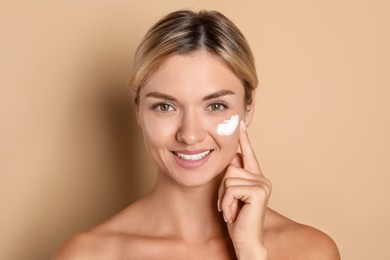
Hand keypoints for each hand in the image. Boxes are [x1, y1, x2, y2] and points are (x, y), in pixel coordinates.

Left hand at [217, 120, 271, 258]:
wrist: (245, 240)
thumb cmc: (237, 219)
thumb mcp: (231, 196)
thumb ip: (233, 178)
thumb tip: (233, 156)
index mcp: (256, 178)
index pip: (248, 155)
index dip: (244, 140)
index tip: (240, 124)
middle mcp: (262, 178)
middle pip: (230, 168)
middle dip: (222, 188)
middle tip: (228, 205)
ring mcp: (262, 184)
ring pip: (228, 178)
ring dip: (223, 197)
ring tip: (231, 210)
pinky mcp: (258, 191)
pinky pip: (230, 188)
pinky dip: (226, 202)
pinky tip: (233, 214)